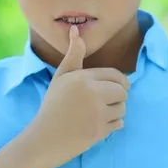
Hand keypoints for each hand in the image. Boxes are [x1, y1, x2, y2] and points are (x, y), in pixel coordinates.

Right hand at [23, 25, 129, 167]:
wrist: (43, 138)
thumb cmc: (52, 105)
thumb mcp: (61, 77)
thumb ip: (73, 55)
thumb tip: (76, 29)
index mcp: (83, 78)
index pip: (116, 75)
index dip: (117, 83)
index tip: (110, 89)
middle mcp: (93, 93)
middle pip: (123, 91)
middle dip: (117, 97)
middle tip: (102, 103)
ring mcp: (97, 113)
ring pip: (122, 108)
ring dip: (115, 112)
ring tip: (97, 114)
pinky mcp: (100, 131)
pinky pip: (119, 124)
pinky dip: (112, 125)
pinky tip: (97, 126)